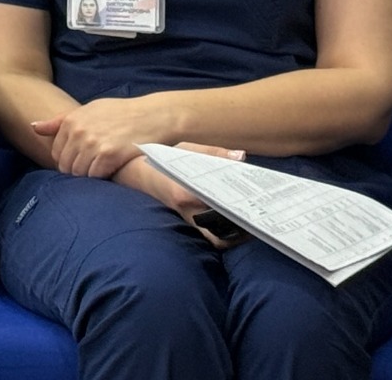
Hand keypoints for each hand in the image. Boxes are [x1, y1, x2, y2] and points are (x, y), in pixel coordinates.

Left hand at [33, 94, 174, 177]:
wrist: (154, 116)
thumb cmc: (122, 113)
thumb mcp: (89, 110)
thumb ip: (60, 121)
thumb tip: (34, 127)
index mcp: (72, 121)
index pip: (57, 152)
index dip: (67, 160)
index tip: (80, 162)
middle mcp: (79, 132)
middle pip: (66, 165)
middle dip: (75, 170)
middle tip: (92, 170)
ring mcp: (93, 144)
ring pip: (79, 172)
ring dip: (88, 176)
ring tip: (101, 170)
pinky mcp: (109, 155)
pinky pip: (94, 175)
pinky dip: (100, 177)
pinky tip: (110, 172)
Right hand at [113, 141, 246, 244]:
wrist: (130, 173)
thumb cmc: (159, 159)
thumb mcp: (184, 149)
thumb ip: (213, 153)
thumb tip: (241, 157)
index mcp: (185, 193)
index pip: (220, 208)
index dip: (241, 210)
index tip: (258, 204)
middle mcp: (185, 212)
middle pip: (221, 234)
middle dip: (242, 230)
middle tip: (260, 218)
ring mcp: (184, 221)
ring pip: (216, 241)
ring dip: (234, 236)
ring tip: (250, 223)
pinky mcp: (184, 224)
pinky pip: (208, 237)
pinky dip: (223, 234)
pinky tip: (235, 223)